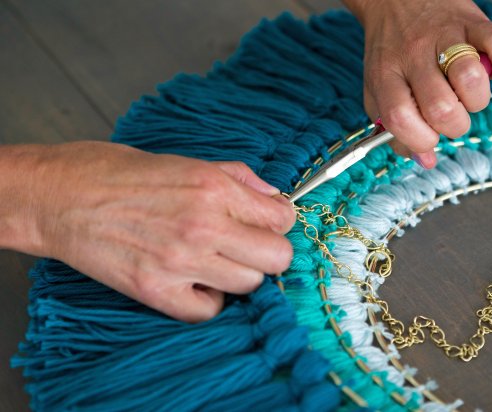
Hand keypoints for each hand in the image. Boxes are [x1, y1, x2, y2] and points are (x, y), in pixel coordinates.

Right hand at [29, 142, 295, 321]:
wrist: (62, 196)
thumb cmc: (121, 174)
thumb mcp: (187, 161)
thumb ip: (239, 178)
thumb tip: (274, 198)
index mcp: (213, 188)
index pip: (282, 218)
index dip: (279, 221)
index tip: (267, 223)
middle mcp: (203, 225)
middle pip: (277, 258)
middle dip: (270, 252)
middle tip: (249, 245)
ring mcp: (180, 262)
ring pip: (249, 285)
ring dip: (238, 274)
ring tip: (216, 260)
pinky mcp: (155, 292)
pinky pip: (208, 311)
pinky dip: (207, 299)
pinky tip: (195, 281)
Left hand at [344, 0, 491, 167]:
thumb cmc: (390, 53)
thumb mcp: (379, 91)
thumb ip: (395, 130)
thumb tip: (425, 161)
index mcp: (386, 76)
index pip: (399, 118)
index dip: (419, 139)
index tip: (428, 140)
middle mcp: (414, 56)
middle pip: (441, 107)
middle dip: (454, 126)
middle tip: (451, 116)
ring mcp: (444, 36)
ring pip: (470, 78)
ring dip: (477, 100)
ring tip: (468, 95)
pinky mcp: (472, 20)